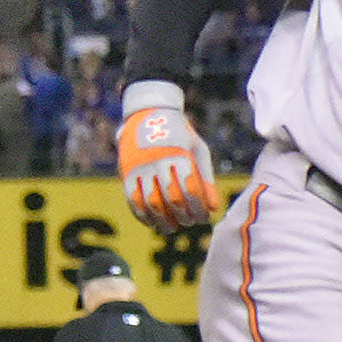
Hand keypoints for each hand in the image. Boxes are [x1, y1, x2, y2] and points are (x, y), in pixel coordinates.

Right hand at [118, 80, 220, 232]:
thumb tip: (214, 208)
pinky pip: (132, 200)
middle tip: (190, 223)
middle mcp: (157, 161)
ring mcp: (139, 167)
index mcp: (178, 154)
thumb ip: (206, 179)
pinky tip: (153, 223)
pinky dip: (142, 215)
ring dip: (161, 220)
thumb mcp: (198, 151)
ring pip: (150, 202)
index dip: (197, 208)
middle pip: (171, 198)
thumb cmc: (181, 135)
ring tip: (172, 229)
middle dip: (182, 215)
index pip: (189, 189)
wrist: (150, 113)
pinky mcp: (126, 172)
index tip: (204, 217)